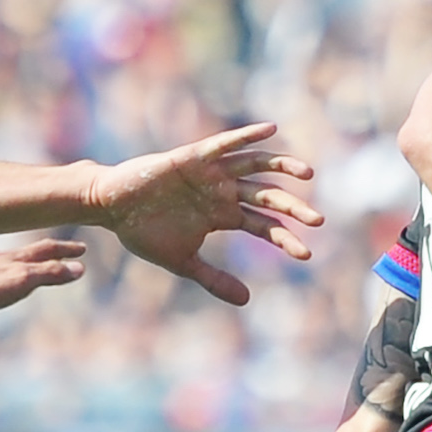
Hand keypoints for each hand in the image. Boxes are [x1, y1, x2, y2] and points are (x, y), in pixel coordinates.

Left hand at [0, 239, 86, 317]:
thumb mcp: (24, 280)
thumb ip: (50, 273)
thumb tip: (79, 268)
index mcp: (18, 258)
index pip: (48, 249)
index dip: (66, 249)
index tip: (81, 249)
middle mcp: (1, 258)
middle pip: (29, 253)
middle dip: (48, 255)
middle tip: (62, 255)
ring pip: (8, 264)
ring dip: (23, 267)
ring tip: (28, 272)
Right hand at [87, 122, 322, 304]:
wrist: (111, 207)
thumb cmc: (144, 232)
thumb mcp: (183, 261)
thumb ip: (214, 279)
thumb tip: (248, 301)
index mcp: (224, 215)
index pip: (263, 226)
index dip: (284, 238)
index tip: (305, 255)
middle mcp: (224, 191)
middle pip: (267, 197)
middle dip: (294, 207)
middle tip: (319, 220)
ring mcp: (211, 173)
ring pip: (255, 165)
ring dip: (282, 167)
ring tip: (308, 174)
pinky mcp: (194, 156)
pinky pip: (225, 143)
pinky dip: (247, 136)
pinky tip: (271, 130)